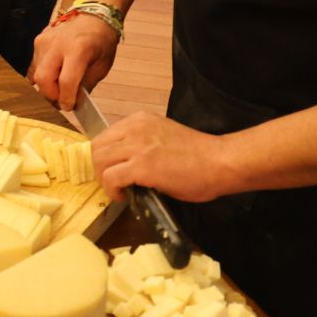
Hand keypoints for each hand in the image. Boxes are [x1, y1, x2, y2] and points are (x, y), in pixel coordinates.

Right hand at [29, 13, 119, 108]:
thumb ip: (85, 85)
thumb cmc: (101, 40)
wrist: (93, 15)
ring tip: (60, 87)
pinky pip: (35, 65)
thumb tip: (72, 103)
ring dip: (47, 86)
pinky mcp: (38, 41)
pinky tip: (55, 75)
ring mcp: (44, 41)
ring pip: (36, 74)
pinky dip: (44, 75)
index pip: (66, 81)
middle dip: (50, 95)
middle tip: (61, 100)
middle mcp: (57, 44)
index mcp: (78, 49)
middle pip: (43, 78)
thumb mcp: (101, 66)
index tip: (69, 106)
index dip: (66, 99)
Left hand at [92, 112, 231, 203]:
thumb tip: (124, 161)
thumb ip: (142, 143)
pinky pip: (110, 178)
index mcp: (140, 120)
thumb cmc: (198, 155)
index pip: (105, 135)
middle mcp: (135, 128)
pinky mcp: (142, 166)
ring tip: (118, 190)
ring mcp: (137, 146)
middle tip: (112, 183)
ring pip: (99, 161)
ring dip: (104, 180)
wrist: (219, 162)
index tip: (111, 170)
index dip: (104, 157)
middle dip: (100, 168)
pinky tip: (123, 196)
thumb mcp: (163, 137)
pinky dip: (112, 190)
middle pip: (97, 147)